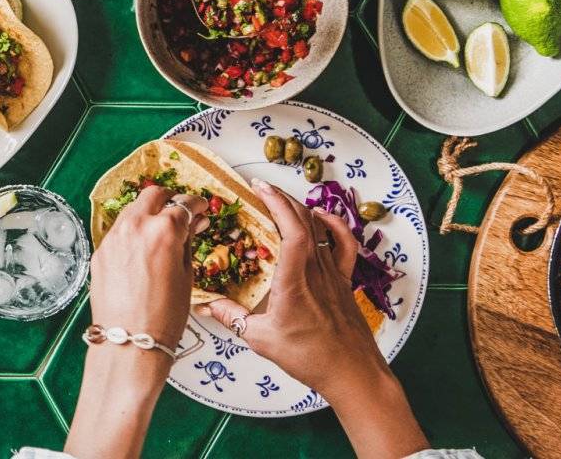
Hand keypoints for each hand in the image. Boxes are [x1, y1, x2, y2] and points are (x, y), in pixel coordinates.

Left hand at [62, 189, 206, 458]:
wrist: (129, 342)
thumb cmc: (164, 317)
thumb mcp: (187, 277)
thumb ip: (188, 243)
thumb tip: (194, 223)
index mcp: (164, 230)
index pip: (184, 204)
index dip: (196, 205)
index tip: (200, 209)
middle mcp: (135, 227)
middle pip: (153, 195)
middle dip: (169, 200)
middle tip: (180, 213)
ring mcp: (113, 238)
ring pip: (132, 210)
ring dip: (148, 213)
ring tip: (160, 231)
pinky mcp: (100, 252)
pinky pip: (119, 232)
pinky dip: (132, 232)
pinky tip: (141, 249)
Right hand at [199, 180, 381, 400]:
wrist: (351, 372)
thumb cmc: (309, 357)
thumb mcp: (261, 339)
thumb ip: (232, 317)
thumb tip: (208, 304)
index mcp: (295, 280)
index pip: (290, 228)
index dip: (276, 202)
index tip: (259, 188)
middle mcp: (317, 270)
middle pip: (305, 221)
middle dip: (282, 198)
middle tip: (262, 189)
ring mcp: (334, 274)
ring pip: (321, 229)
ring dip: (301, 209)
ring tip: (283, 201)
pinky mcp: (345, 282)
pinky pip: (344, 245)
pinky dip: (335, 226)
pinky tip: (323, 218)